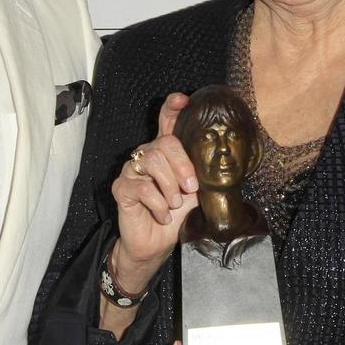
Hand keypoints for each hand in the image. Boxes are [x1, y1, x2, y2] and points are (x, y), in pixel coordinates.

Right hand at [108, 92, 199, 294]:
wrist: (157, 244)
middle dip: (183, 165)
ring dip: (169, 186)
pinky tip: (163, 215)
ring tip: (175, 204)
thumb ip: (203, 172)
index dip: (172, 107)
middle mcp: (147, 155)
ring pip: (152, 161)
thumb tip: (223, 158)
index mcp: (166, 152)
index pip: (166, 120)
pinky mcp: (121, 188)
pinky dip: (157, 203)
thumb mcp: (197, 191)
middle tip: (190, 188)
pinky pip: (140, 187)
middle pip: (164, 142)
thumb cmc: (177, 215)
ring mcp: (131, 170)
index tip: (184, 100)